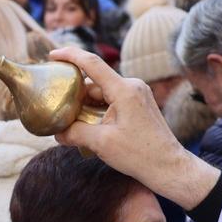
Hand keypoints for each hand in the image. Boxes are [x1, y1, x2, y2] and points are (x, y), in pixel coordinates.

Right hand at [51, 47, 219, 209]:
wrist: (168, 166)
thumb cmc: (139, 154)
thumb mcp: (101, 143)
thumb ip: (75, 133)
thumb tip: (57, 132)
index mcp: (124, 90)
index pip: (92, 64)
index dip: (70, 56)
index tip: (53, 55)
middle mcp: (132, 86)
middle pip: (94, 83)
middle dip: (74, 93)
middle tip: (55, 105)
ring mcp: (137, 95)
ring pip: (102, 94)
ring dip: (85, 105)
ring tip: (69, 121)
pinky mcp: (138, 104)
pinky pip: (111, 101)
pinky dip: (97, 110)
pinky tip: (87, 125)